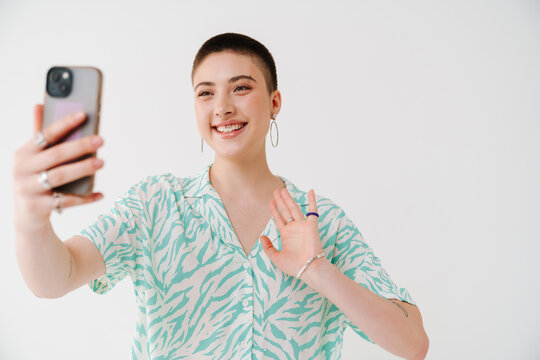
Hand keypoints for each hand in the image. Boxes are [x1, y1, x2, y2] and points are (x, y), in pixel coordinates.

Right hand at [13, 104, 104, 228]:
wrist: (26, 215)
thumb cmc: (35, 178)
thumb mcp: (34, 158)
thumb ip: (39, 135)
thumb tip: (39, 105)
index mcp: (23, 153)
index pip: (45, 135)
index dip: (64, 124)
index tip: (84, 115)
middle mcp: (22, 169)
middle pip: (56, 155)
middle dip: (79, 146)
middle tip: (101, 140)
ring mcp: (28, 189)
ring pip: (60, 176)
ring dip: (82, 169)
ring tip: (101, 162)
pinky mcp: (37, 207)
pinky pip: (65, 201)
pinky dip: (84, 198)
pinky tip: (100, 194)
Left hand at [260, 188, 323, 278]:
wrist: (308, 268)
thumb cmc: (294, 266)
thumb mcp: (276, 257)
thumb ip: (268, 247)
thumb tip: (262, 236)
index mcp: (286, 235)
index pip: (279, 219)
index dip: (274, 210)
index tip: (271, 201)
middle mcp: (294, 228)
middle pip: (285, 211)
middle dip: (280, 201)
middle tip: (275, 191)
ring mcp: (302, 226)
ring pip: (294, 208)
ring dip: (289, 199)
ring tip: (283, 189)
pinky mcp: (311, 225)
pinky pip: (313, 210)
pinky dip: (312, 200)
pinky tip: (311, 191)